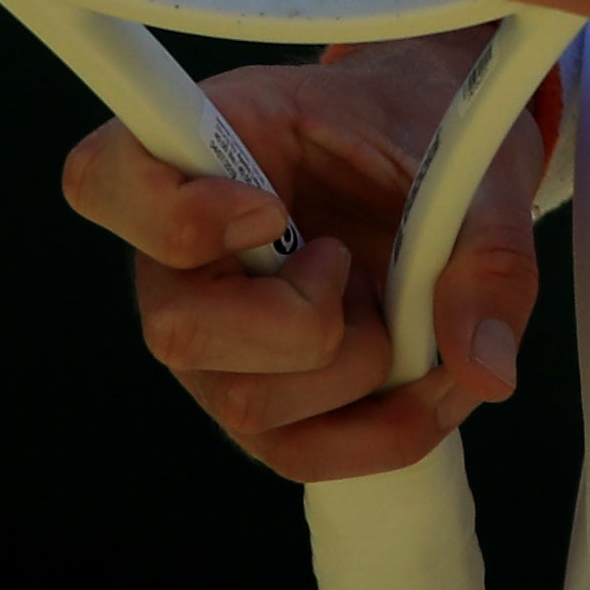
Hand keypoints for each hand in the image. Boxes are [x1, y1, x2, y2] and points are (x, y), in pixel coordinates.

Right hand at [57, 39, 555, 481]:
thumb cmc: (425, 133)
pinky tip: (431, 379)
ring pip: (243, 403)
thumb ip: (484, 249)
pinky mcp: (256, 398)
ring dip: (355, 368)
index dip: (171, 213)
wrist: (444, 158)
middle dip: (299, 320)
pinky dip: (383, 431)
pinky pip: (298, 456)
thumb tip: (482, 364)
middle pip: (176, 330)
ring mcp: (211, 337)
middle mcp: (183, 253)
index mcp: (211, 143)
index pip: (105, 179)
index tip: (269, 210)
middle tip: (353, 261)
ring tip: (395, 303)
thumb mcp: (472, 162)